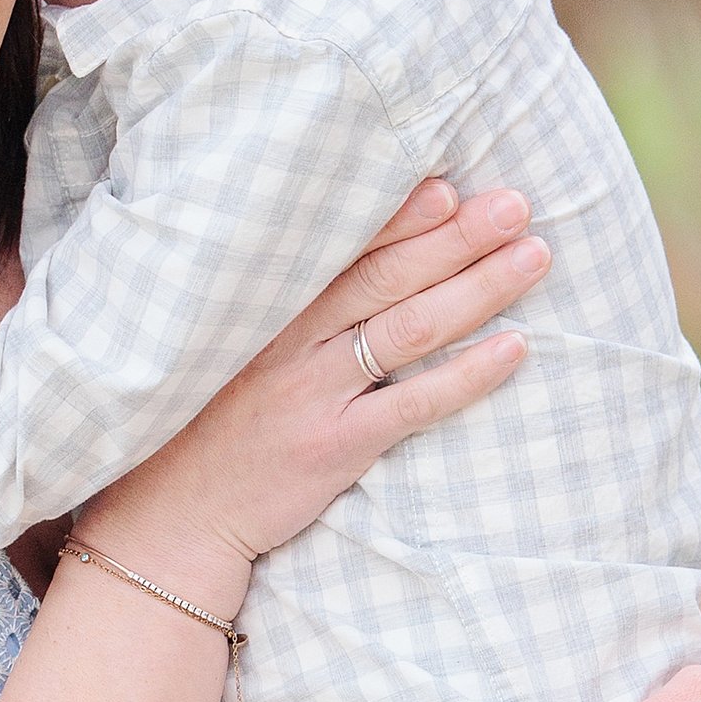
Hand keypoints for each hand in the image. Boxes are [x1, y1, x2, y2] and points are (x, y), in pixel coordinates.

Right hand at [82, 183, 551, 615]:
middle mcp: (289, 341)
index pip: (342, 247)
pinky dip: (467, 375)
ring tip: (532, 256)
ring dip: (477, 289)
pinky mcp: (333, 447)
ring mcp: (312, 393)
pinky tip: (514, 349)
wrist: (168, 520)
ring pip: (409, 328)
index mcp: (263, 308)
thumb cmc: (202, 430)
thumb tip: (350, 262)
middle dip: (456, 235)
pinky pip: (414, 404)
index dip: (399, 213)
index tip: (450, 181)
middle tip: (516, 202)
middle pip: (387, 275)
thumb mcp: (223, 351)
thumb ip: (278, 308)